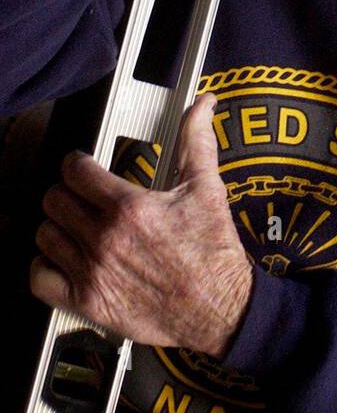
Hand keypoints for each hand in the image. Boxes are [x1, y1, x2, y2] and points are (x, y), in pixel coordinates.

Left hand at [31, 94, 252, 358]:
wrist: (220, 308)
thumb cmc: (214, 252)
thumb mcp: (207, 188)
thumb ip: (196, 141)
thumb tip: (203, 104)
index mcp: (130, 207)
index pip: (76, 171)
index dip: (76, 163)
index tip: (82, 166)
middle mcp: (106, 238)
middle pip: (55, 200)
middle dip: (66, 192)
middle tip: (80, 196)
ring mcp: (94, 272)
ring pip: (45, 235)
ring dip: (57, 226)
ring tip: (74, 225)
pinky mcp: (88, 303)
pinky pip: (40, 279)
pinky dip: (46, 266)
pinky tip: (63, 258)